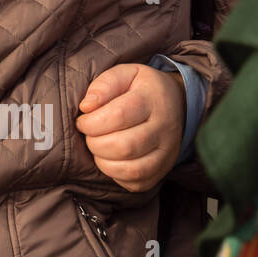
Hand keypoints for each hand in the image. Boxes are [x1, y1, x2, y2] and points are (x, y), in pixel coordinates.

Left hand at [75, 63, 184, 192]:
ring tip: (97, 147)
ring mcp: (167, 153)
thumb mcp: (125, 74)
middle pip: (125, 146)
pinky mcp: (162, 171)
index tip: (82, 120)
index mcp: (152, 100)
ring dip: (103, 161)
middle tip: (89, 135)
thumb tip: (86, 106)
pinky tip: (110, 160)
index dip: (92, 122)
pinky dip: (115, 175)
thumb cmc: (140, 88)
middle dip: (95, 143)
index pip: (119, 115)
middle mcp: (164, 129)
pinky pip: (136, 183)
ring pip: (132, 169)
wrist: (176, 103)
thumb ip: (104, 84)